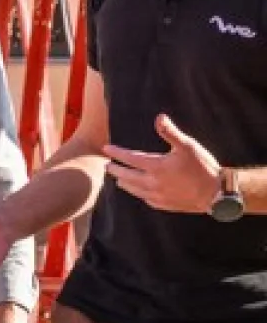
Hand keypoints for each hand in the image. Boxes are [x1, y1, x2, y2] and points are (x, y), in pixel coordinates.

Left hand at [105, 114, 219, 213]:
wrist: (217, 194)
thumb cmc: (203, 167)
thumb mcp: (187, 146)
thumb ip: (170, 132)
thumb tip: (159, 117)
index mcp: (156, 167)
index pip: (130, 159)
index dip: (117, 153)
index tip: (106, 149)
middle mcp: (153, 183)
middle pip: (127, 177)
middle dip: (116, 170)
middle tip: (107, 166)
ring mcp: (159, 196)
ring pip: (135, 190)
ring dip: (125, 183)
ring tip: (118, 180)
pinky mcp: (166, 205)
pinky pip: (146, 200)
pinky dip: (139, 194)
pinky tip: (139, 192)